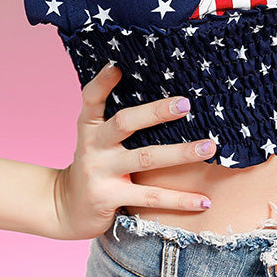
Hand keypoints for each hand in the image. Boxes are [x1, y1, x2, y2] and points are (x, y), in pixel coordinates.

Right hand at [49, 62, 216, 239]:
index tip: (118, 67)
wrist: (67, 209)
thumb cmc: (96, 166)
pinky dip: (180, 200)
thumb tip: (163, 96)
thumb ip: (119, 120)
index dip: (102, 82)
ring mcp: (101, 172)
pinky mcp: (110, 198)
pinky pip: (151, 197)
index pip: (91, 98)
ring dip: (181, 153)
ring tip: (209, 147)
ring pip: (146, 158)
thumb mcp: (97, 140)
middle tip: (185, 103)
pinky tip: (204, 201)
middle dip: (155, 112)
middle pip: (124, 122)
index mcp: (90, 127)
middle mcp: (93, 146)